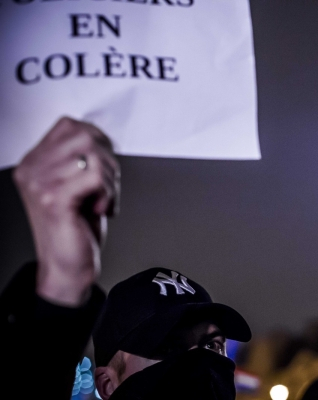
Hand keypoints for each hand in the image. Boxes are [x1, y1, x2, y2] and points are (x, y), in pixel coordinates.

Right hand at [13, 117, 119, 305]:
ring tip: (104, 200)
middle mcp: (31, 169)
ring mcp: (39, 183)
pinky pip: (95, 178)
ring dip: (111, 181)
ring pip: (94, 157)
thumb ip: (80, 157)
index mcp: (34, 161)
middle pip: (85, 137)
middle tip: (107, 188)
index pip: (70, 125)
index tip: (105, 166)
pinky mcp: (54, 199)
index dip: (98, 140)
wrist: (68, 265)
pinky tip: (102, 209)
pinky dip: (109, 193)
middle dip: (109, 162)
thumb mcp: (76, 184)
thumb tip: (100, 136)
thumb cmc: (77, 226)